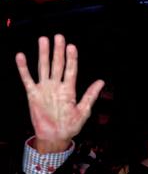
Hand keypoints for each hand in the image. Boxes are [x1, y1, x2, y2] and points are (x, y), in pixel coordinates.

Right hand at [16, 34, 103, 153]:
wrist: (55, 137)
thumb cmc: (71, 126)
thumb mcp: (84, 111)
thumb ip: (90, 95)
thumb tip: (101, 82)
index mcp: (69, 90)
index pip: (71, 70)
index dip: (71, 58)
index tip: (72, 46)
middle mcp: (57, 86)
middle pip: (57, 65)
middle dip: (58, 51)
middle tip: (59, 36)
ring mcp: (45, 89)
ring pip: (44, 68)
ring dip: (43, 54)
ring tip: (43, 40)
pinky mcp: (33, 94)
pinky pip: (27, 79)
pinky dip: (23, 68)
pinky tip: (21, 56)